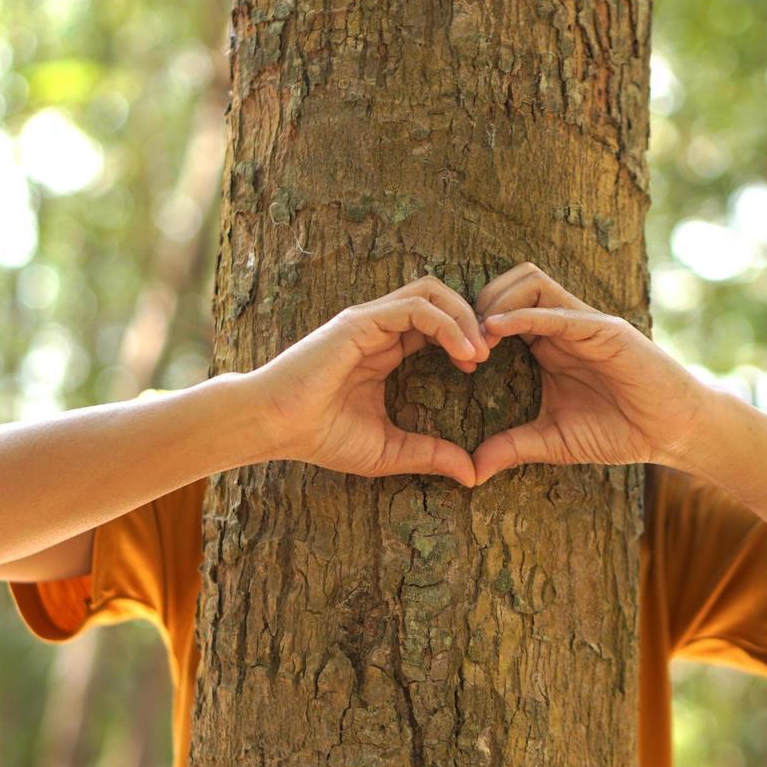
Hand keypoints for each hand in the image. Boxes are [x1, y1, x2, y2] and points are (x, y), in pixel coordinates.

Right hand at [252, 275, 491, 485]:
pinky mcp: (360, 322)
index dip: (465, 336)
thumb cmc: (320, 437)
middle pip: (439, 297)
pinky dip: (448, 325)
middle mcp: (379, 328)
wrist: (274, 428)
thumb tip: (472, 474)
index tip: (482, 367)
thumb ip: (430, 455)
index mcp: (385, 349)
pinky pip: (415, 308)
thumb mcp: (389, 450)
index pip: (436, 323)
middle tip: (492, 353)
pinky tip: (464, 355)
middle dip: (473, 319)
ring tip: (481, 353)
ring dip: (465, 317)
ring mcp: (369, 321)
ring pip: (431, 292)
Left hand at [471, 263, 709, 485]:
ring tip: (479, 340)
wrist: (672, 432)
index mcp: (547, 344)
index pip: (501, 309)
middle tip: (461, 345)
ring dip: (496, 303)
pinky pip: (557, 311)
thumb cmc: (619, 431)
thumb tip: (470, 471)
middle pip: (510, 284)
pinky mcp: (604, 329)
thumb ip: (513, 447)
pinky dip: (523, 316)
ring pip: (530, 282)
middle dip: (477, 306)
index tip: (454, 360)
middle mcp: (563, 325)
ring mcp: (583, 322)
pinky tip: (497, 332)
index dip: (471, 327)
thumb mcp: (553, 441)